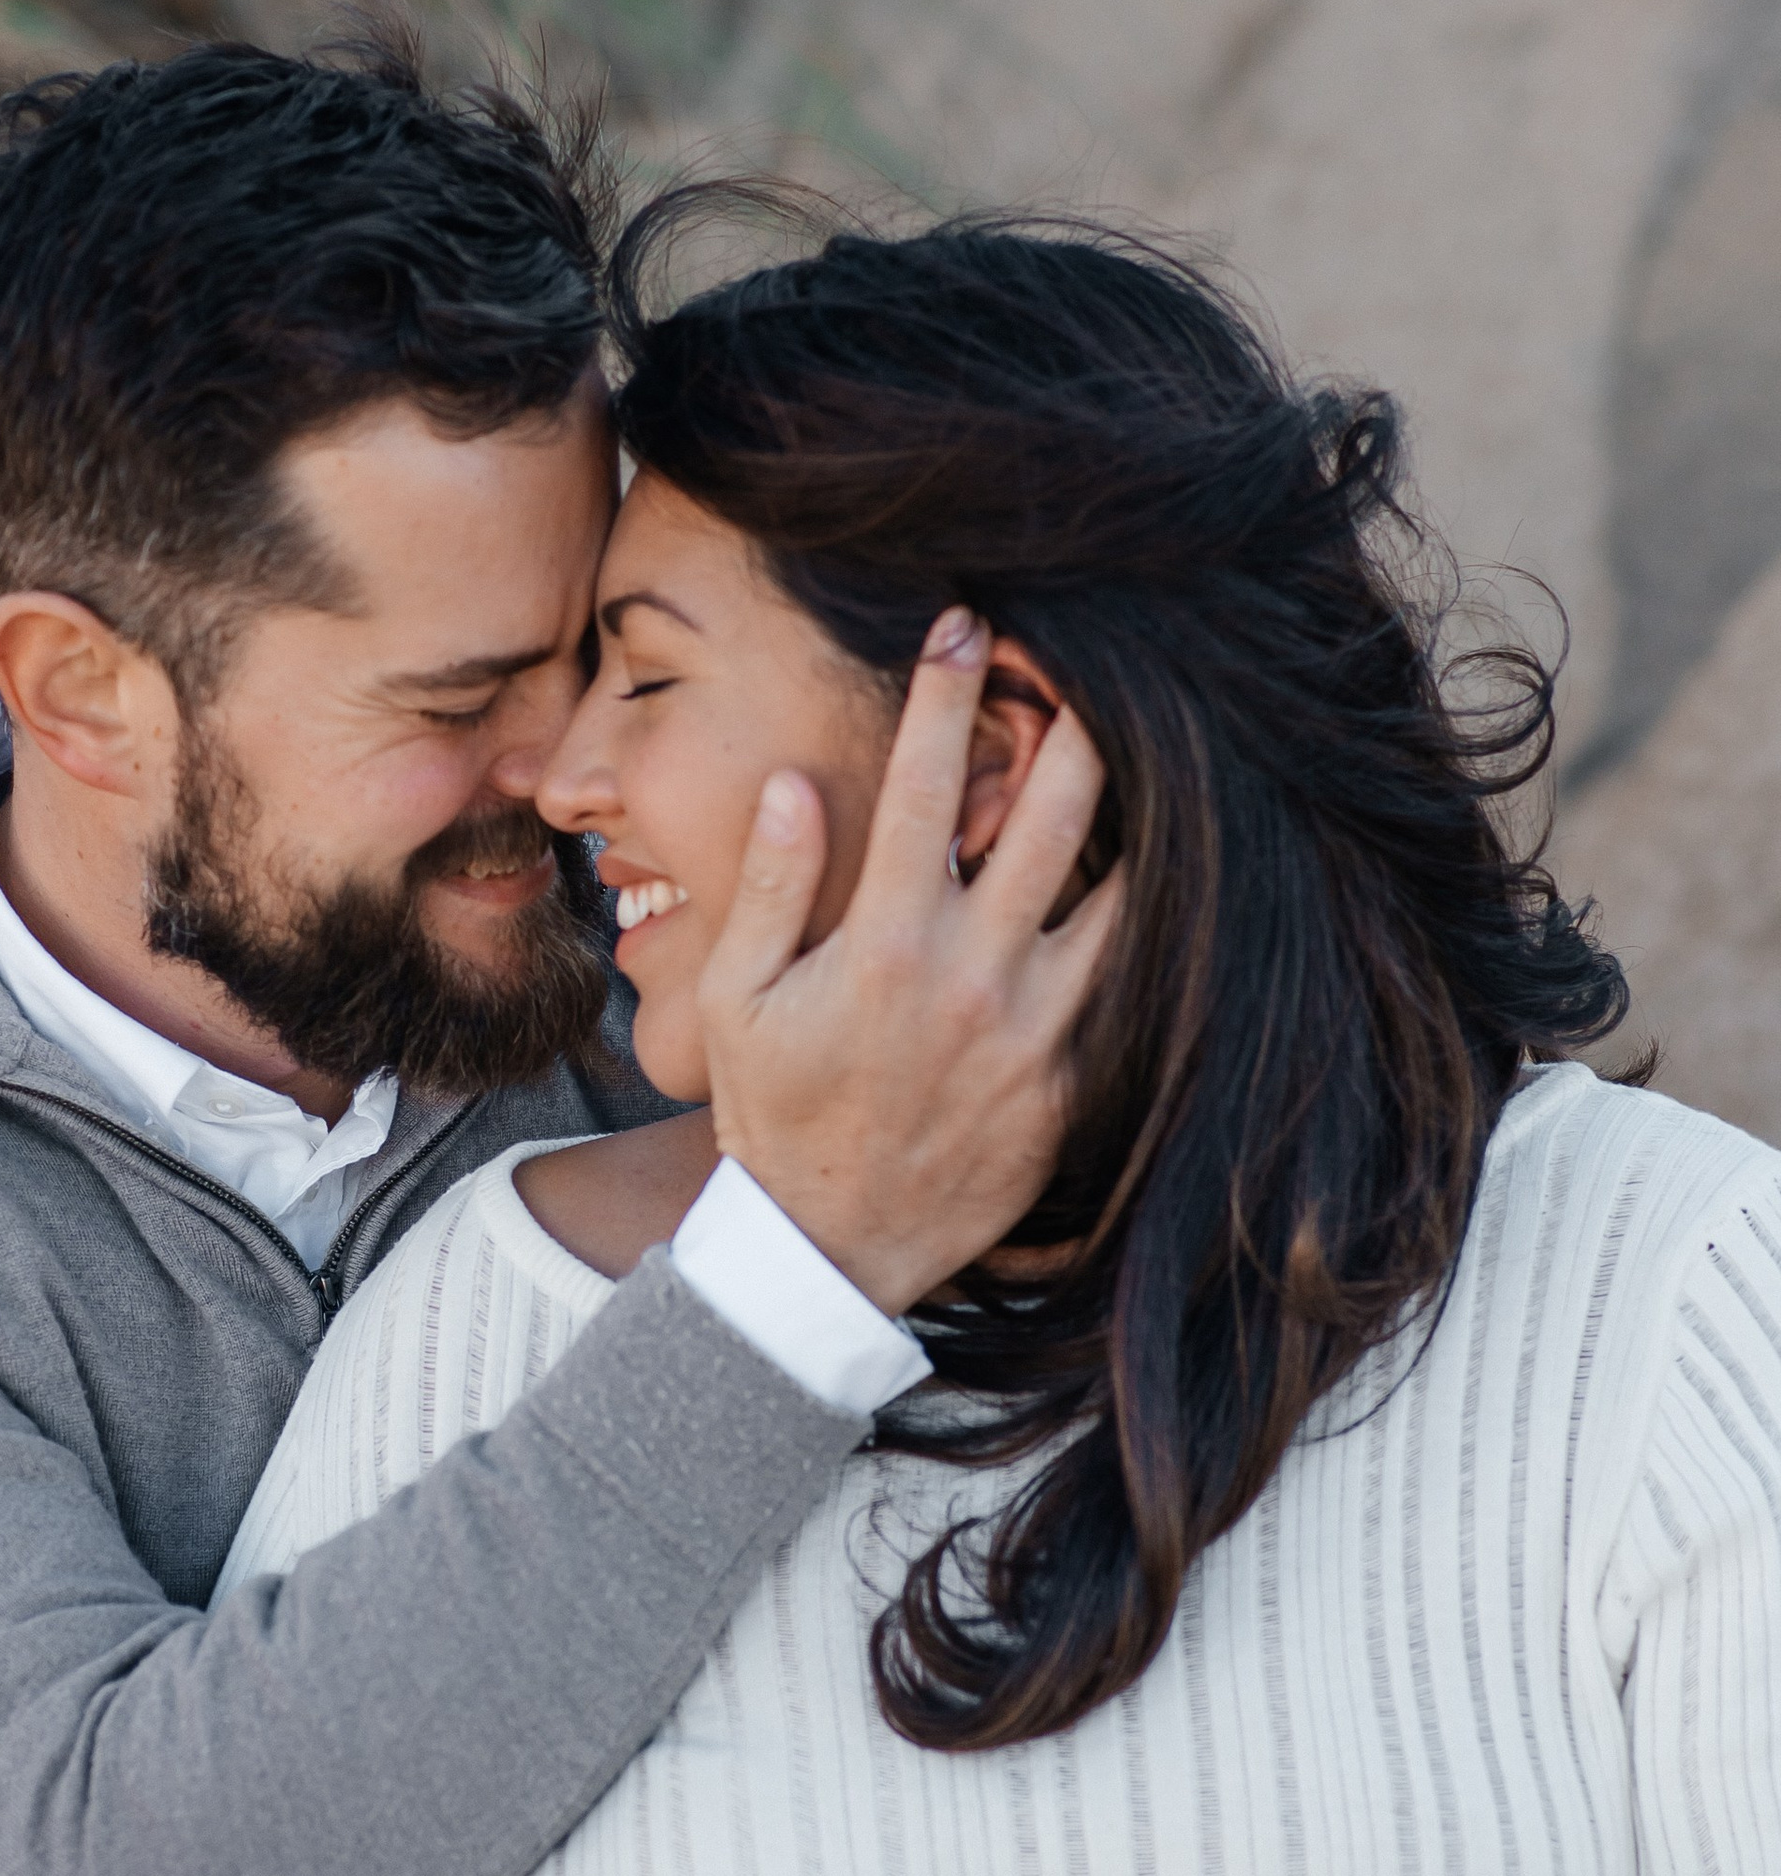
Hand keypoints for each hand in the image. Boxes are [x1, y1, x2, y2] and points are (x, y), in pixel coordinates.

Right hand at [700, 617, 1117, 1314]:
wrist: (832, 1248)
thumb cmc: (774, 1115)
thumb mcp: (739, 1000)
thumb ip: (770, 887)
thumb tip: (795, 784)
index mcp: (887, 944)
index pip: (926, 787)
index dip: (947, 695)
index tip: (967, 627)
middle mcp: (975, 975)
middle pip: (1055, 815)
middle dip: (1072, 724)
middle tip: (1086, 664)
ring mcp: (1036, 1029)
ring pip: (1118, 893)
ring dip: (1127, 818)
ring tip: (1135, 758)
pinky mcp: (1071, 1077)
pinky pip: (1119, 980)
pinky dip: (1131, 921)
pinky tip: (1137, 875)